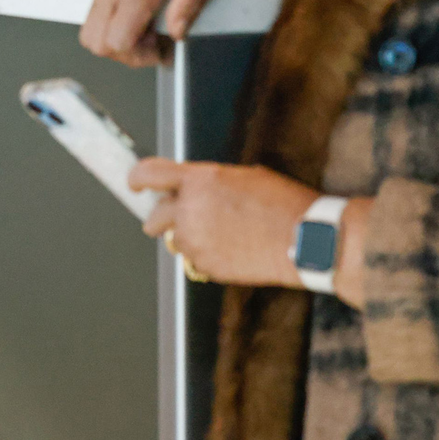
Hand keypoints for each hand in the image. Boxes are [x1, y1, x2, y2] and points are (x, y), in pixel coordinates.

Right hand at [81, 0, 229, 65]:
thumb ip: (191, 5)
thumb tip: (177, 33)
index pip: (117, 41)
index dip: (139, 55)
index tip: (162, 48)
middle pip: (96, 41)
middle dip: (125, 52)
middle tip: (154, 43)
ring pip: (91, 30)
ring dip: (116, 39)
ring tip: (147, 31)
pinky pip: (96, 14)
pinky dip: (113, 25)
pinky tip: (141, 17)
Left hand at [129, 159, 316, 288]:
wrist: (303, 239)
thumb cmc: (281, 203)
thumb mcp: (243, 176)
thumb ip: (209, 183)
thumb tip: (197, 189)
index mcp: (198, 180)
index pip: (149, 174)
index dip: (137, 179)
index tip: (134, 185)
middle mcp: (189, 209)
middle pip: (155, 216)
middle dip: (164, 218)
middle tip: (186, 218)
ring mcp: (195, 241)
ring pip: (176, 241)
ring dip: (190, 238)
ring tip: (224, 234)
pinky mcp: (205, 265)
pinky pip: (195, 260)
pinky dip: (207, 256)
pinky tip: (233, 248)